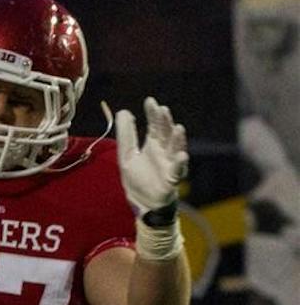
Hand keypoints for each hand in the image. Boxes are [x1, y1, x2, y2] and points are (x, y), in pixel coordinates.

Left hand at [111, 96, 188, 215]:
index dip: (153, 114)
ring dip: (177, 140)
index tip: (150, 101)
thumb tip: (123, 111)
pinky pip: (177, 172)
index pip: (155, 126)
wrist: (142, 203)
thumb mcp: (127, 155)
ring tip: (178, 128)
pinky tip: (181, 156)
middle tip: (162, 110)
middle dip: (166, 123)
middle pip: (167, 134)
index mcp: (154, 145)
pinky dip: (179, 164)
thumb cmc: (138, 178)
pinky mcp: (171, 181)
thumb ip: (126, 135)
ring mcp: (170, 166)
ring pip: (176, 150)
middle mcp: (164, 153)